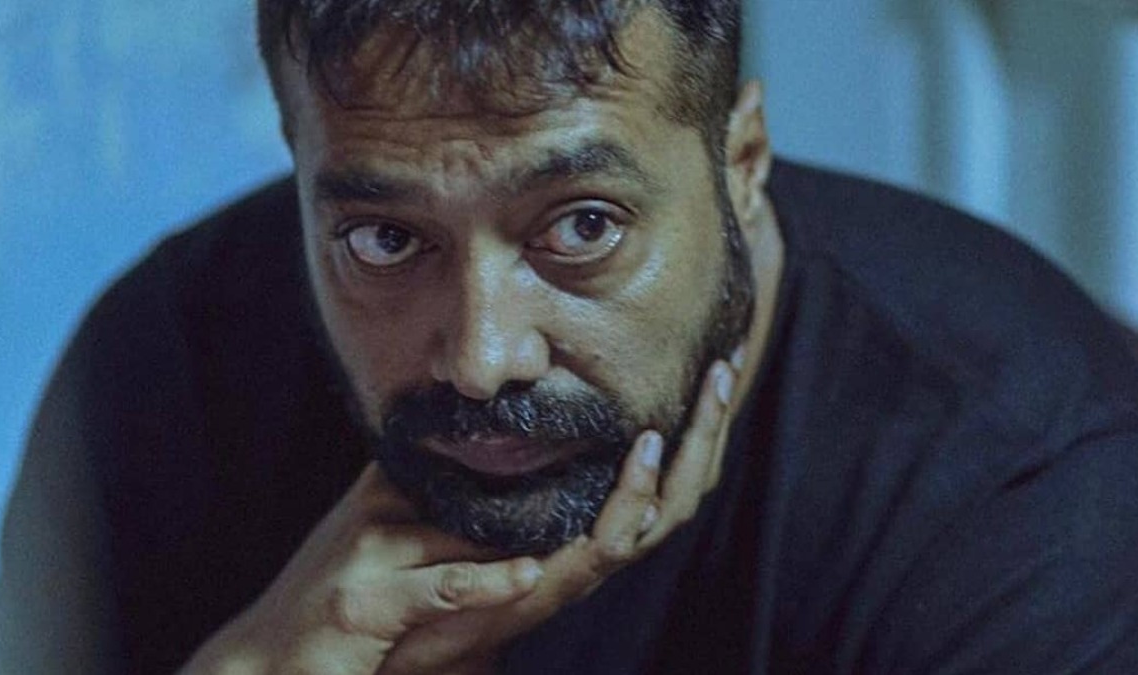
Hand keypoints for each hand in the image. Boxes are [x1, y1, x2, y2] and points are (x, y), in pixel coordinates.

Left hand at [179, 354, 741, 674]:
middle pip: (685, 480)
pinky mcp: (564, 581)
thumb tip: (504, 376)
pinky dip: (636, 491)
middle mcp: (604, 540)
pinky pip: (616, 537)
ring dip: (693, 449)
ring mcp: (589, 563)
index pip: (663, 462)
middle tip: (730, 361)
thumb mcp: (482, 487)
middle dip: (713, 422)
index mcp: (592, 517)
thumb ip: (503, 447)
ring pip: (667, 507)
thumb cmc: (443, 554)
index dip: (693, 418)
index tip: (712, 356)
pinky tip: (646, 446)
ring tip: (710, 392)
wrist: (406, 627)